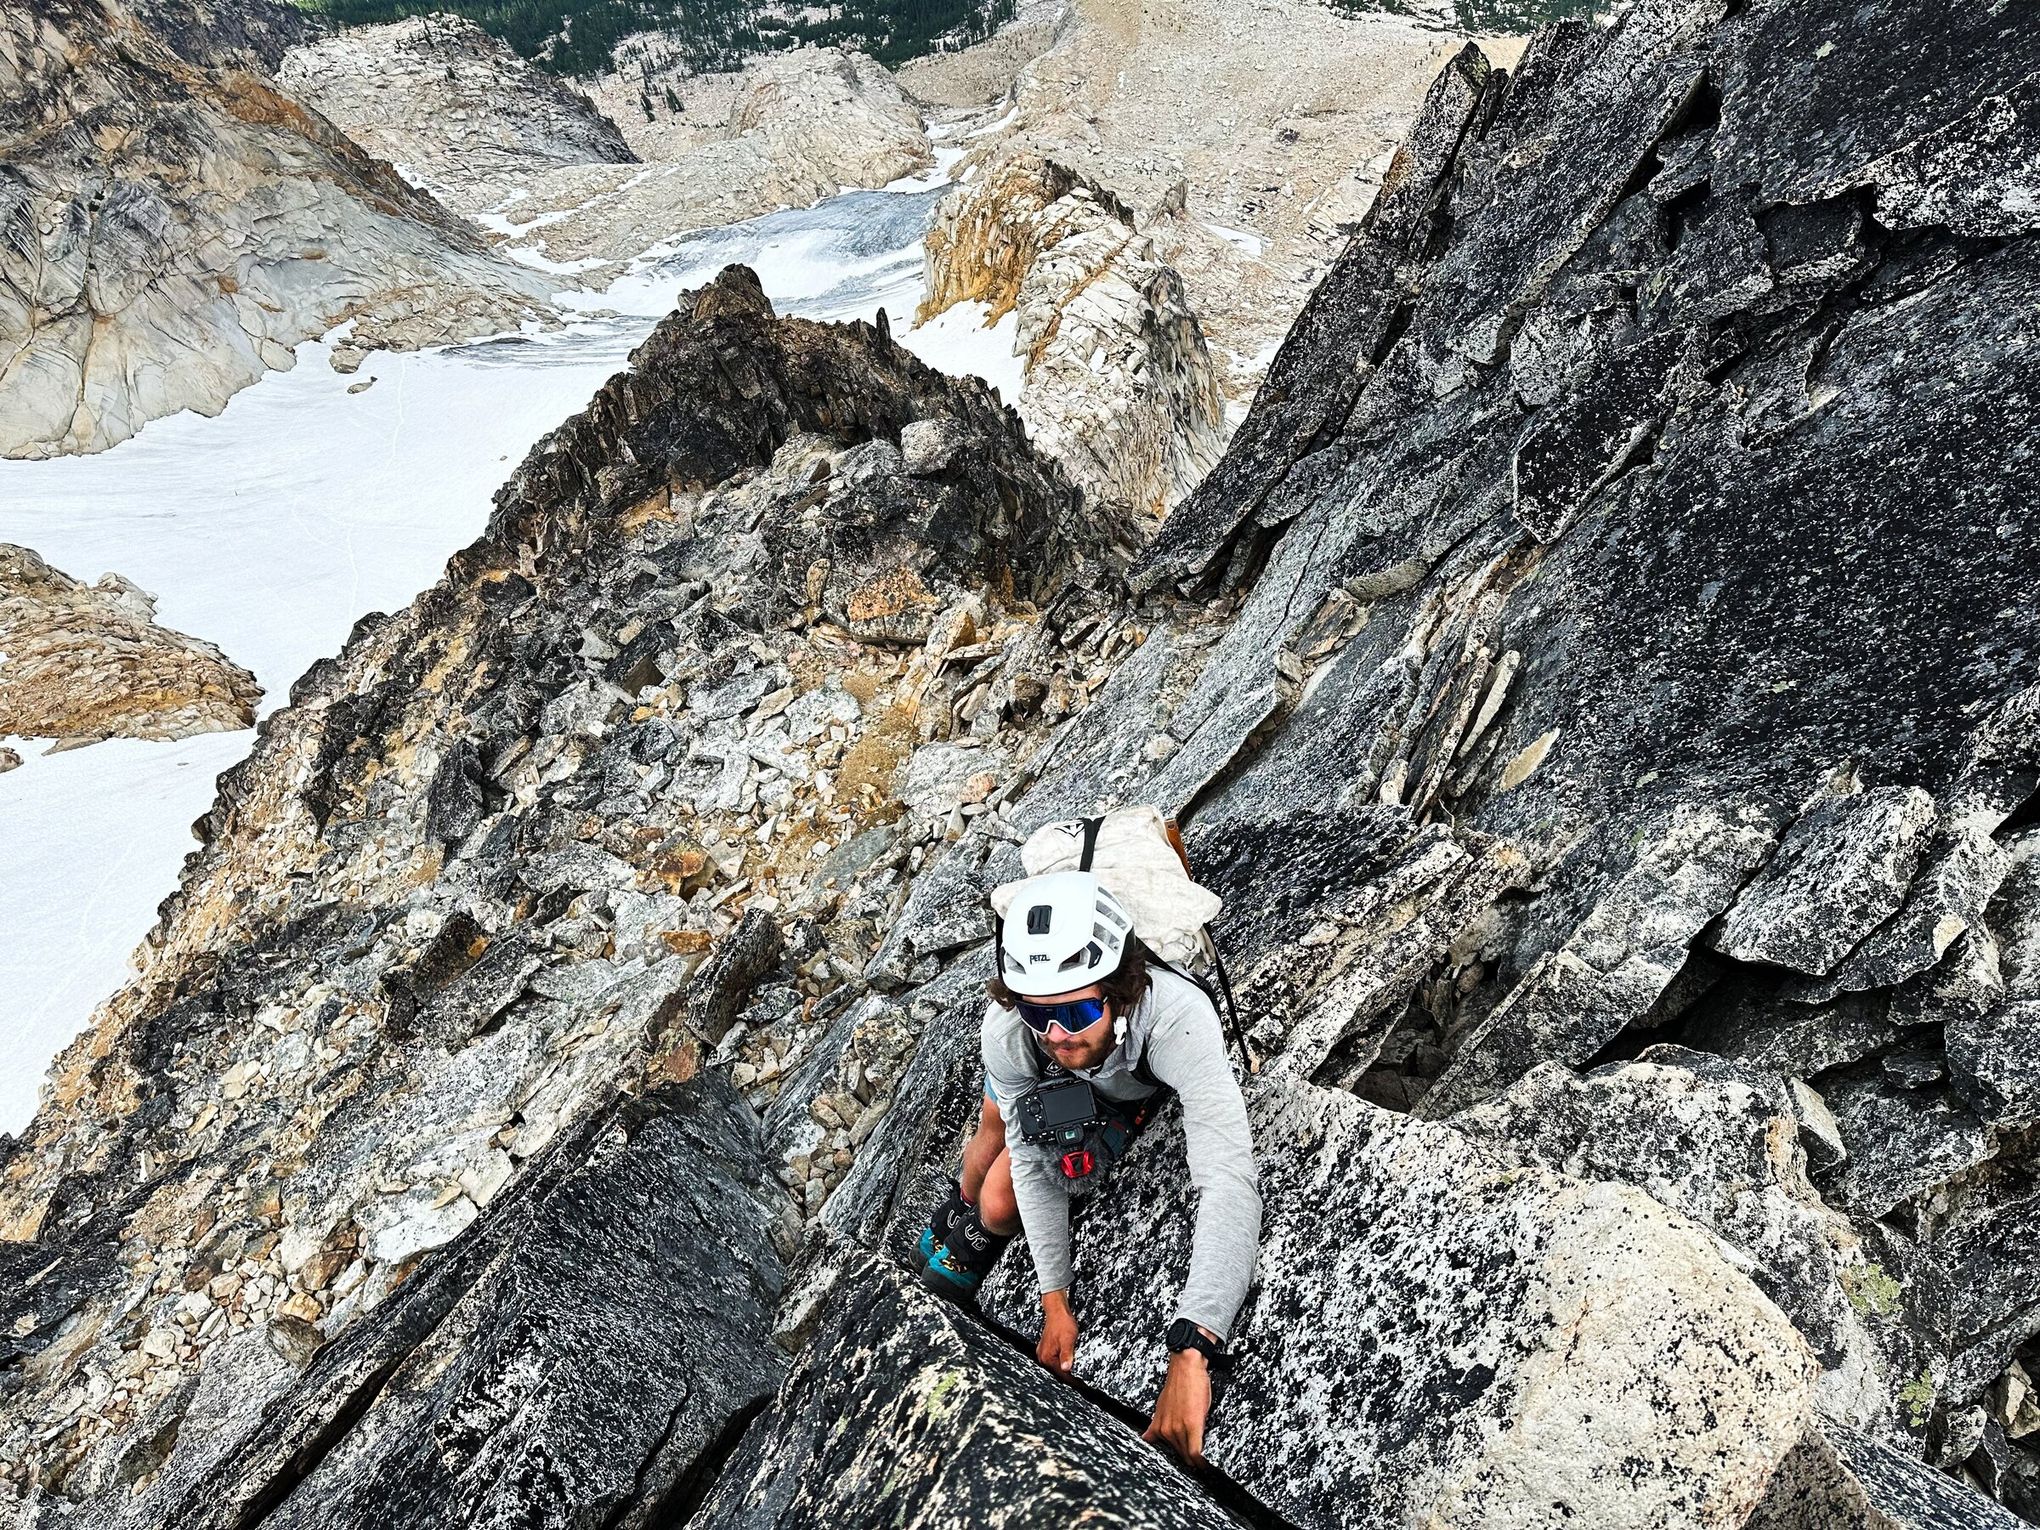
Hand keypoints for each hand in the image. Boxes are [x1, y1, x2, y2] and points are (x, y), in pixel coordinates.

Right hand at [1037, 1291, 1075, 1375]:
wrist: (1057, 1311)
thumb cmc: (1062, 1324)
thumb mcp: (1068, 1340)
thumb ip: (1066, 1355)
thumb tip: (1066, 1369)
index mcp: (1047, 1358)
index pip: (1061, 1375)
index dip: (1072, 1380)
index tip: (1081, 1384)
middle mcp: (1042, 1357)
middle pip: (1057, 1372)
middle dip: (1068, 1375)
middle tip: (1080, 1380)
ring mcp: (1043, 1353)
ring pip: (1056, 1366)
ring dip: (1065, 1368)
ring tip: (1075, 1371)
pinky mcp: (1046, 1348)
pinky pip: (1054, 1359)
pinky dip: (1061, 1361)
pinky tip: (1068, 1360)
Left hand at [1143, 1348, 1211, 1466]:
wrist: (1186, 1367)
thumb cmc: (1178, 1384)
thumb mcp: (1161, 1407)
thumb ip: (1156, 1425)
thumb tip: (1147, 1438)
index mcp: (1159, 1426)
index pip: (1168, 1452)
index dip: (1178, 1460)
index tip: (1184, 1464)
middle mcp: (1166, 1430)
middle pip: (1179, 1455)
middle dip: (1187, 1461)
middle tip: (1195, 1466)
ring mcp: (1178, 1428)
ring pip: (1187, 1455)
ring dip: (1195, 1462)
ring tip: (1201, 1465)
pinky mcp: (1193, 1425)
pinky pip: (1195, 1451)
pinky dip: (1200, 1461)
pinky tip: (1204, 1465)